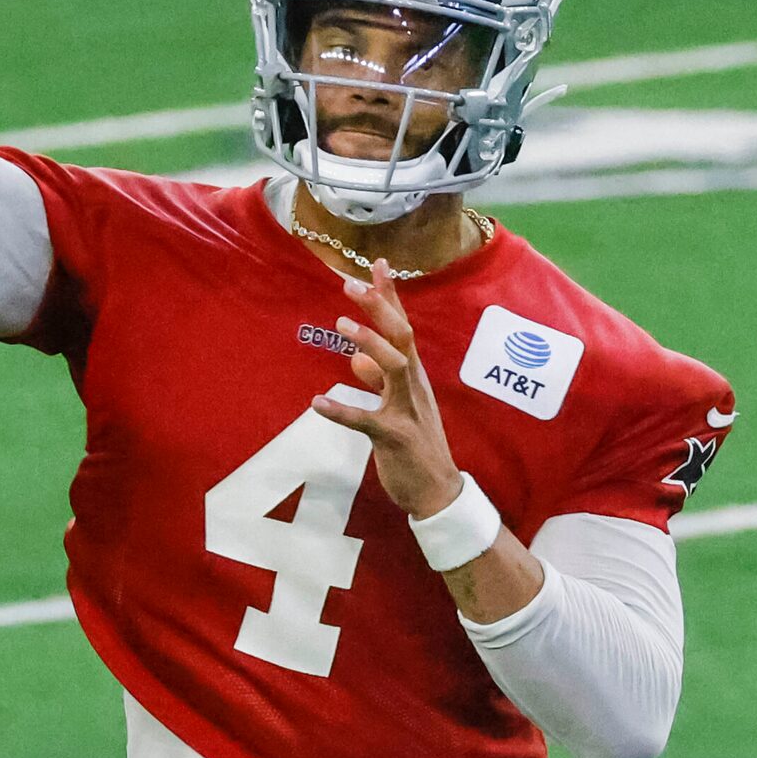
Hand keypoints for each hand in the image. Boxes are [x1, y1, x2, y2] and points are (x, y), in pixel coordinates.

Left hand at [309, 264, 464, 518]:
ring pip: (395, 368)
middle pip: (402, 338)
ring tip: (341, 325)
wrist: (439, 494)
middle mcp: (414, 387)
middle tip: (351, 283)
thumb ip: (379, 381)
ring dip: (371, 344)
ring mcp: (408, 411)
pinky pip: (366, 420)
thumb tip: (356, 358)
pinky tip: (316, 402)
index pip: (402, 328)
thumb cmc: (416, 447)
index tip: (377, 264)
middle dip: (380, 308)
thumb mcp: (398, 407)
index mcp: (413, 377)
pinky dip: (342, 410)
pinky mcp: (396, 438)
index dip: (390, 297)